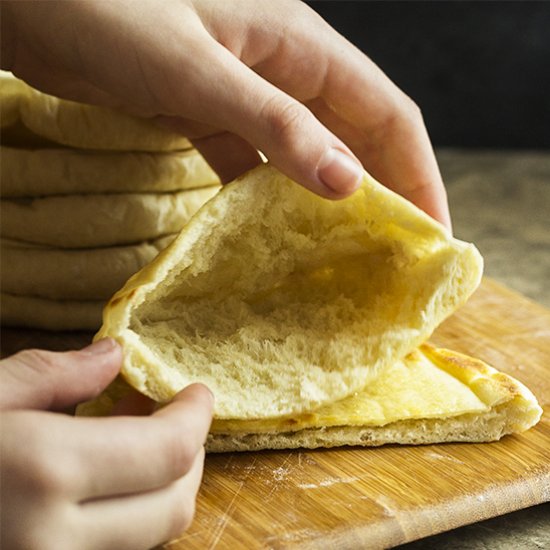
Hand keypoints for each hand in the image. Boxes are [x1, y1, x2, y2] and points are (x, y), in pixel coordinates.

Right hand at [0, 339, 212, 549]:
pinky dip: (125, 515)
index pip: (168, 451)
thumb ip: (53, 374)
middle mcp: (57, 540)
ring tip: (132, 443)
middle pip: (173, 506)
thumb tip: (114, 357)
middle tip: (172, 417)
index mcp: (46, 471)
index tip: (197, 394)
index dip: (195, 418)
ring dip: (159, 488)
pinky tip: (101, 483)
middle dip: (189, 456)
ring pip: (148, 536)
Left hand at [1, 0, 450, 227]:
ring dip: (327, 201)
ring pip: (306, 152)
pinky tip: (273, 233)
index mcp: (299, 45)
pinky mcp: (205, 112)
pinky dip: (268, 198)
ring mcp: (243, 93)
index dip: (418, 173)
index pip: (386, 114)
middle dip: (383, 194)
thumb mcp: (198, 69)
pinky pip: (254, 162)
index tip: (434, 231)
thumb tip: (345, 183)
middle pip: (353, 136)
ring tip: (345, 256)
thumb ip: (273, 124)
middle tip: (397, 256)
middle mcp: (282, 69)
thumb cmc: (105, 10)